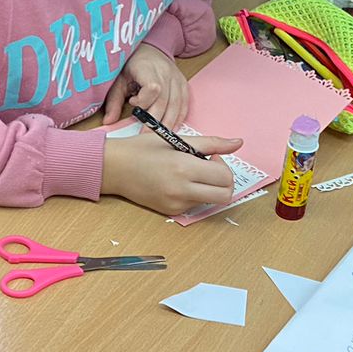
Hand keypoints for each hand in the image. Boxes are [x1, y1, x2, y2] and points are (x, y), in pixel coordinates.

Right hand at [101, 130, 243, 215]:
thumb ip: (211, 143)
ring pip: (210, 201)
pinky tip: (177, 182)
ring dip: (208, 188)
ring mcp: (176, 204)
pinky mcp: (170, 212)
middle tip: (210, 169)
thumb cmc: (143, 149)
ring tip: (189, 173)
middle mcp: (181, 190)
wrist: (114, 168)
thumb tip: (238, 142)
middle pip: (225, 195)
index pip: (225, 176)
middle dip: (224, 182)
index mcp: (184, 168)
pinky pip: (194, 205)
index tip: (211, 157)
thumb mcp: (176, 139)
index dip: (224, 166)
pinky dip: (194, 194)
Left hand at [102, 43, 189, 128]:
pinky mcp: (183, 85)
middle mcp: (165, 72)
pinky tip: (172, 128)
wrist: (151, 50)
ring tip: (159, 135)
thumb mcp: (119, 79)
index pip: (153, 88)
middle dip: (155, 120)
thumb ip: (114, 101)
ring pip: (176, 104)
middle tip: (145, 134)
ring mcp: (176, 79)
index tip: (133, 103)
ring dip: (168, 122)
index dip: (144, 101)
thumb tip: (108, 121)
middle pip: (165, 100)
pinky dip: (179, 117)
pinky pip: (184, 103)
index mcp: (147, 68)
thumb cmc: (133, 65)